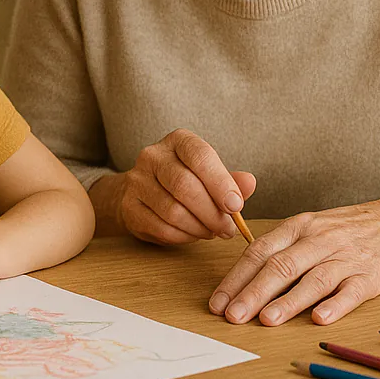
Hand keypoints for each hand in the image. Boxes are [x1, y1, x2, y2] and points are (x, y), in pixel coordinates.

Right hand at [114, 129, 255, 244]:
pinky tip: (193, 234)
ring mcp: (137, 181)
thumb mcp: (210, 175)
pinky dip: (184, 236)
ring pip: (173, 211)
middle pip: (185, 186)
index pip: (200, 156)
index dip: (220, 183)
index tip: (236, 206)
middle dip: (212, 213)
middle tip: (228, 229)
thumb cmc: (185, 181)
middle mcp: (153, 156)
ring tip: (212, 231)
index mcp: (178, 141)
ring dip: (199, 227)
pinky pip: (161, 228)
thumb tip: (250, 183)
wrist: (142, 192)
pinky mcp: (129, 207)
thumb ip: (230, 180)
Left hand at [209, 198, 379, 325]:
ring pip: (313, 279)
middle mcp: (319, 240)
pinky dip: (335, 306)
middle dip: (253, 293)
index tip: (218, 302)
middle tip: (233, 317)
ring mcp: (345, 258)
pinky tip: (318, 320)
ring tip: (267, 320)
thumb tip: (239, 283)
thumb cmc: (340, 232)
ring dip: (289, 301)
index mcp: (297, 227)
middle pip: (282, 266)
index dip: (237, 278)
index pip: (260, 251)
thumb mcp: (306, 229)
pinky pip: (350, 291)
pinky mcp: (370, 276)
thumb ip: (277, 251)